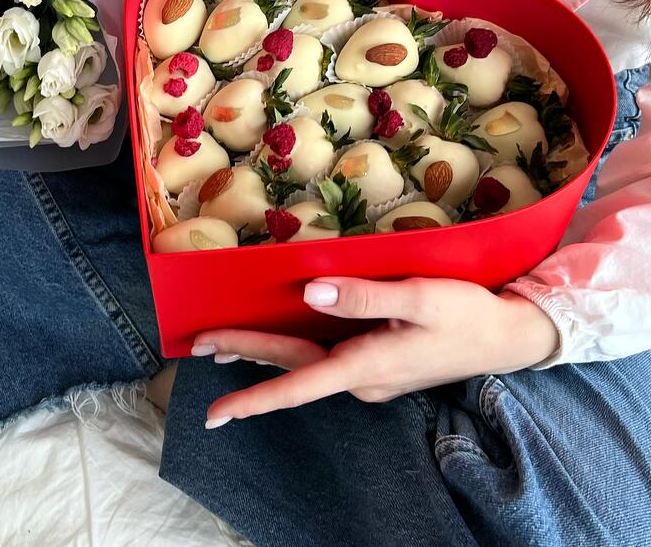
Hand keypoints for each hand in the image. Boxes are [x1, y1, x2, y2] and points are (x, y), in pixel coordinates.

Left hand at [194, 277, 558, 427]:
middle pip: (291, 366)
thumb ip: (363, 297)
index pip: (298, 385)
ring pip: (303, 363)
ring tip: (218, 347)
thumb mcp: (418, 297)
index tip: (216, 414)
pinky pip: (322, 358)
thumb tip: (310, 291)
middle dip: (243, 356)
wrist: (507, 336)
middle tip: (198, 347)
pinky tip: (275, 341)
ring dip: (261, 354)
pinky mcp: (377, 365)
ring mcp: (369, 376)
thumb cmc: (466, 313)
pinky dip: (290, 350)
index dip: (254, 398)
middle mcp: (361, 378)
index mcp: (367, 365)